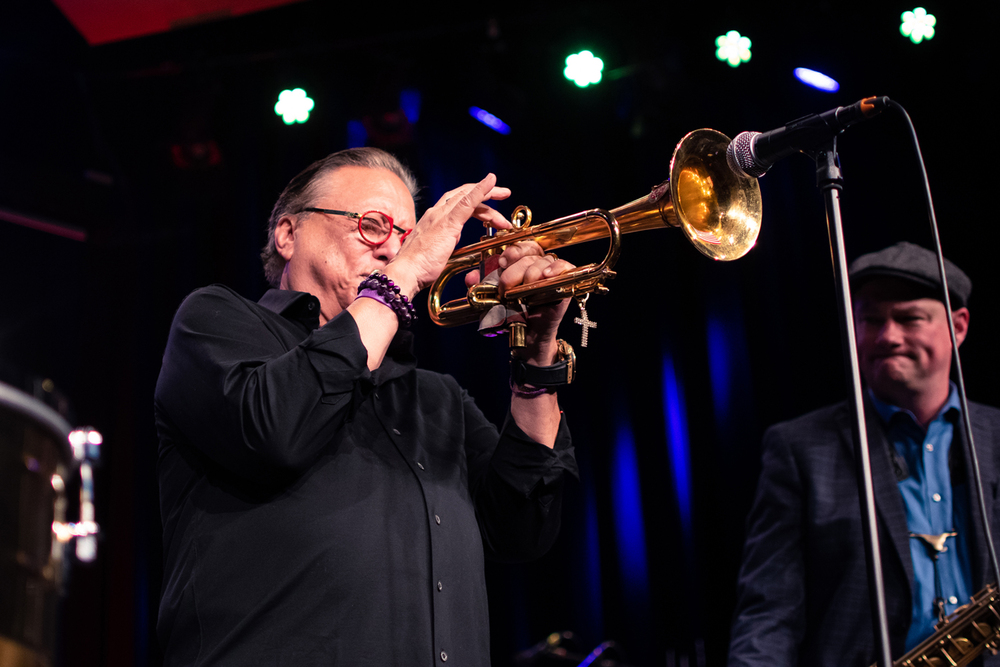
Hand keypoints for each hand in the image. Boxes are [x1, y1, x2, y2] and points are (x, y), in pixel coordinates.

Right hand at [385, 174, 510, 295]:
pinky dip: (481, 190)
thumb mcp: (433, 252)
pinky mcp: (448, 223)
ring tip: (504, 194)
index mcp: (432, 220)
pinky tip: (492, 183)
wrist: (406, 272)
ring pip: (468, 196)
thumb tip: (452, 241)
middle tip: (503, 194)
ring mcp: (441, 217)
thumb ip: (443, 243)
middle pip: (464, 195)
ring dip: (489, 194)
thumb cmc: (417, 268)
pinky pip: (468, 202)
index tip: (487, 201)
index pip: (455, 202)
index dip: (472, 198)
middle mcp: (436, 214)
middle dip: (485, 193)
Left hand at [466, 241, 574, 365]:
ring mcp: (553, 273)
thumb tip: (471, 278)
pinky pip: (565, 267)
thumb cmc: (514, 315)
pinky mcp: (566, 282)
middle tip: (507, 286)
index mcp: (522, 263)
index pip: (521, 246)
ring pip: (544, 261)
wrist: (529, 336)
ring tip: (526, 288)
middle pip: (530, 254)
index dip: (512, 250)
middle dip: (516, 269)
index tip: (502, 261)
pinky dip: (556, 268)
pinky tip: (547, 275)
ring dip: (532, 273)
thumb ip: (482, 286)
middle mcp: (538, 265)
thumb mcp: (493, 298)